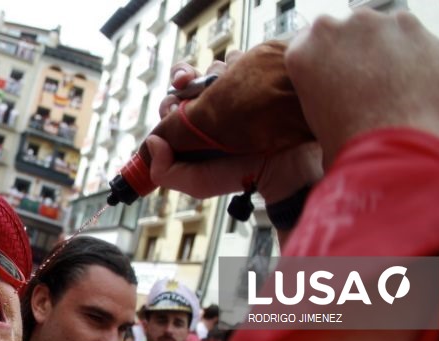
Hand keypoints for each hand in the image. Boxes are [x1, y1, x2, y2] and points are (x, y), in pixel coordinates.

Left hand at [151, 55, 322, 204]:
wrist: (286, 166)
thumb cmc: (242, 176)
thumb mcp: (197, 183)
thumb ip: (166, 170)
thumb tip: (152, 141)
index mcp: (196, 130)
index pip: (174, 106)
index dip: (169, 102)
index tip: (172, 106)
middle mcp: (215, 110)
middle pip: (190, 81)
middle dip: (183, 78)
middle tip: (186, 83)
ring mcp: (237, 94)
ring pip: (213, 68)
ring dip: (211, 71)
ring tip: (218, 82)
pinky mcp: (257, 81)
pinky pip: (240, 60)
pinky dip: (235, 62)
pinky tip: (237, 75)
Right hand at [285, 10, 438, 165]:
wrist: (389, 149)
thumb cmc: (348, 145)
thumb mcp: (315, 125)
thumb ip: (321, 98)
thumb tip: (336, 105)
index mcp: (302, 55)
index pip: (309, 44)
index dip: (326, 62)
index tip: (337, 77)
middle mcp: (331, 31)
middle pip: (343, 33)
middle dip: (354, 54)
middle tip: (365, 87)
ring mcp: (370, 25)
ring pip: (376, 30)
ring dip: (382, 52)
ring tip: (390, 88)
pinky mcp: (408, 26)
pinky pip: (407, 34)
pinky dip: (410, 52)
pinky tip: (409, 81)